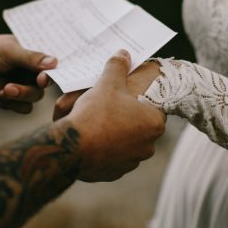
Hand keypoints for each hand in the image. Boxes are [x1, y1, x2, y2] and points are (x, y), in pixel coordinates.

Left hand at [0, 34, 56, 112]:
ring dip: (22, 95)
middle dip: (30, 87)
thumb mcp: (8, 50)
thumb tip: (54, 63)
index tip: (42, 79)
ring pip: (34, 98)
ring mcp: (21, 87)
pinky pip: (23, 108)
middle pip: (43, 87)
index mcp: (33, 57)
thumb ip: (30, 58)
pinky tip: (0, 94)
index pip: (50, 68)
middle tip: (16, 86)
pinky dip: (14, 104)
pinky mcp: (11, 101)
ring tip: (5, 89)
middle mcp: (29, 72)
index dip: (50, 75)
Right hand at [58, 50, 165, 181]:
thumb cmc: (96, 114)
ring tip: (96, 122)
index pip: (154, 107)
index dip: (139, 98)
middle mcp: (148, 146)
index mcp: (153, 123)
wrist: (73, 147)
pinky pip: (112, 157)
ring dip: (115, 134)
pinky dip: (104, 149)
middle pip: (138, 125)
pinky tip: (91, 138)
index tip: (125, 95)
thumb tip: (123, 53)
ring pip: (125, 142)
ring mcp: (131, 162)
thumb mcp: (108, 84)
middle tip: (108, 106)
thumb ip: (117, 67)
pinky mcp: (114, 173)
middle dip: (125, 116)